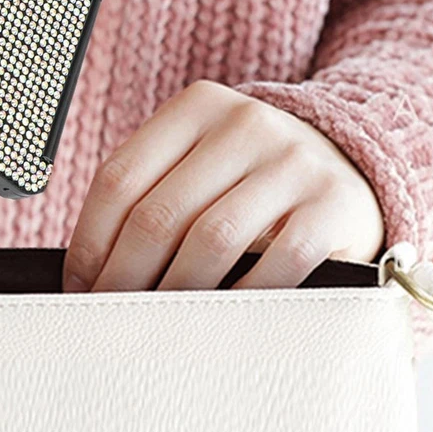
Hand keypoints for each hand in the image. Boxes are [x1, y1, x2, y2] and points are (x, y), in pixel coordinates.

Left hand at [62, 80, 384, 291]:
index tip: (78, 285)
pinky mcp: (333, 205)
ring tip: (154, 325)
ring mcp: (292, 161)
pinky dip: (238, 299)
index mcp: (197, 106)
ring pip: (209, 240)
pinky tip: (217, 320)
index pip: (120, 177)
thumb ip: (153, 191)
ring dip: (173, 294)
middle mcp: (244, 122)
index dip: (90, 241)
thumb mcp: (202, 159)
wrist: (354, 163)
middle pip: (159, 212)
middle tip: (109, 317)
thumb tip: (89, 270)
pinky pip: (274, 264)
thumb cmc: (252, 176)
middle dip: (124, 277)